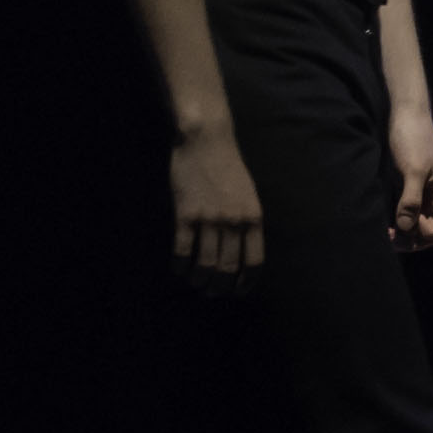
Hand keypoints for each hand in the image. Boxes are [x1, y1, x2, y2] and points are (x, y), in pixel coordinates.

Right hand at [169, 117, 267, 278]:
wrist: (206, 141)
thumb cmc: (228, 166)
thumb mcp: (248, 194)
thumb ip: (247, 222)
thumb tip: (243, 252)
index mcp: (253, 218)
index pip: (254, 262)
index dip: (246, 283)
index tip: (239, 292)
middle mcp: (233, 222)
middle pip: (227, 268)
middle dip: (219, 287)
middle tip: (212, 292)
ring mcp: (209, 219)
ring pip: (204, 264)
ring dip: (199, 280)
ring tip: (195, 283)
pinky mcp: (185, 214)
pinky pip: (182, 250)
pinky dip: (179, 265)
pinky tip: (178, 269)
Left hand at [386, 117, 432, 252]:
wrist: (405, 116)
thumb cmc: (413, 139)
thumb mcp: (413, 170)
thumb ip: (410, 200)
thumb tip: (405, 227)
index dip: (426, 233)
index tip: (407, 224)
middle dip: (414, 239)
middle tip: (390, 237)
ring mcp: (427, 196)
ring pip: (420, 227)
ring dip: (405, 234)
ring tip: (386, 234)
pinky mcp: (413, 191)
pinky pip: (410, 216)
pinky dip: (400, 224)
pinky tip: (386, 225)